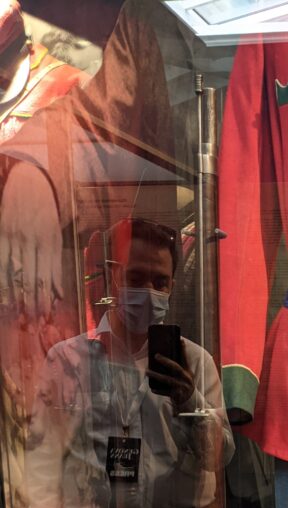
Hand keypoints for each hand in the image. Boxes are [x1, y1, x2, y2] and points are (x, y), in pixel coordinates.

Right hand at [0, 163, 62, 321]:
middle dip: (31, 304)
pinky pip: (0, 261)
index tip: (45, 318)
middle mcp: (33, 240)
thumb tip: (59, 294)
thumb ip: (56, 265)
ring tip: (15, 316)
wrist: (28, 179)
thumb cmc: (45, 211)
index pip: (48, 278)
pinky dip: (1, 279)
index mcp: (50, 243)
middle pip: (31, 278)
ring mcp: (14, 236)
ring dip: (13, 296)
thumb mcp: (57, 235)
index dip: (46, 300)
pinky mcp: (1, 233)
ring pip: (13, 272)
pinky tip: (3, 296)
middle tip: (31, 325)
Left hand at [148, 352, 194, 409]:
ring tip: (147, 372)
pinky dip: (159, 391)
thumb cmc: (184, 386)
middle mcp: (186, 378)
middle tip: (156, 355)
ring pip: (167, 379)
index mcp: (187, 372)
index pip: (185, 359)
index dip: (183, 350)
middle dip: (165, 361)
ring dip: (156, 375)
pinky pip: (165, 392)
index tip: (180, 340)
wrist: (190, 403)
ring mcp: (181, 387)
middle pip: (175, 367)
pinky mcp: (177, 395)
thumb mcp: (185, 377)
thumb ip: (178, 369)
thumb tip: (163, 358)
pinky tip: (152, 389)